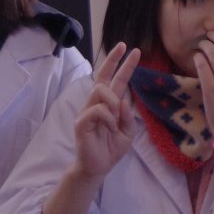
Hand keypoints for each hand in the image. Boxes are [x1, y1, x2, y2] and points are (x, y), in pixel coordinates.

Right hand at [71, 44, 141, 181]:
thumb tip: (124, 99)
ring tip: (115, 119)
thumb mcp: (128, 133)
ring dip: (113, 101)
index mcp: (109, 105)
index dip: (122, 65)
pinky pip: (97, 110)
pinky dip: (108, 118)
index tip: (132, 50)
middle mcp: (97, 104)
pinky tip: (109, 128)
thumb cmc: (111, 149)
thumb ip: (128, 116)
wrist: (98, 168)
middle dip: (114, 60)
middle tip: (125, 46)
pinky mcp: (81, 122)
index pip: (115, 80)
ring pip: (100, 90)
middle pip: (103, 76)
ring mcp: (87, 112)